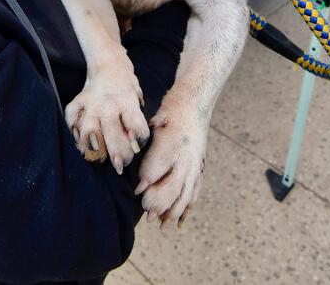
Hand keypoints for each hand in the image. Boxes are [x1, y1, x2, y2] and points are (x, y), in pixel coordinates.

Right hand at [65, 66, 148, 173]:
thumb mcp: (137, 102)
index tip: (136, 148)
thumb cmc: (127, 90)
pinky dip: (74, 132)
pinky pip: (71, 119)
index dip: (137, 139)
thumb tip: (133, 145)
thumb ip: (135, 121)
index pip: (134, 123)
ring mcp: (90, 103)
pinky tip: (80, 142)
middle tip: (119, 166)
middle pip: (111, 130)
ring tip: (96, 158)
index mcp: (127, 102)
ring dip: (92, 146)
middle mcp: (109, 103)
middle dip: (115, 151)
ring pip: (88, 128)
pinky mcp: (77, 102)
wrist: (109, 66)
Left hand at [136, 101, 206, 226]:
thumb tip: (131, 166)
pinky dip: (186, 208)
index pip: (158, 167)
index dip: (147, 181)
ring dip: (173, 210)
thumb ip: (143, 146)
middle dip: (160, 202)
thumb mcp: (152, 125)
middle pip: (174, 186)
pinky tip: (178, 222)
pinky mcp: (199, 169)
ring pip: (186, 193)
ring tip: (160, 223)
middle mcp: (186, 157)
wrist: (192, 107)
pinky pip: (193, 192)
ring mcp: (195, 165)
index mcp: (172, 144)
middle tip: (148, 214)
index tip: (137, 192)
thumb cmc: (167, 116)